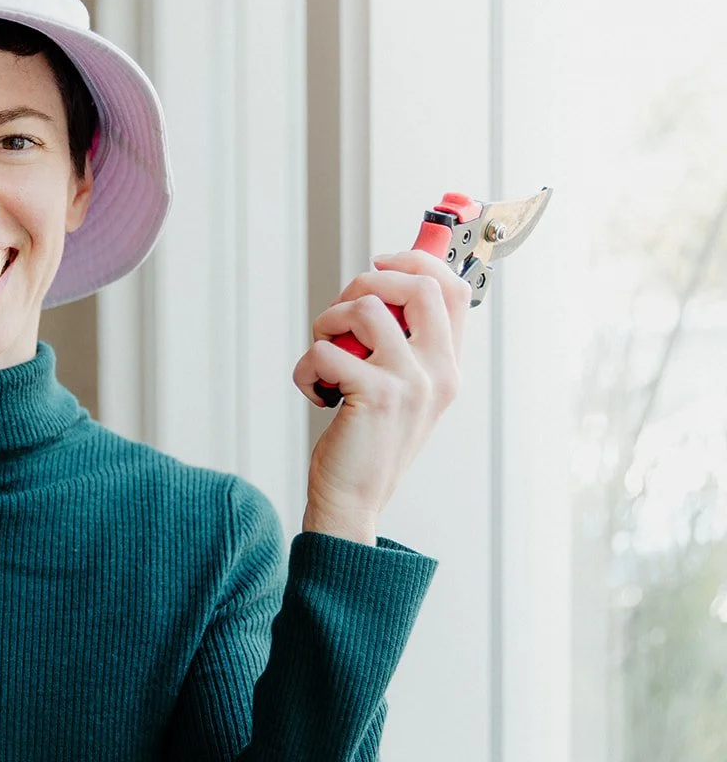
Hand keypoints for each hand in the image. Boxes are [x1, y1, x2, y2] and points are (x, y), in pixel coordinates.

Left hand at [291, 251, 471, 542]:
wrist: (353, 501)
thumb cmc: (366, 442)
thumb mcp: (398, 390)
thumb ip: (401, 345)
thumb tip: (381, 284)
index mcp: (448, 367)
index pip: (454, 289)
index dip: (418, 259)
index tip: (380, 260)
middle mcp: (439, 371)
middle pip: (417, 284)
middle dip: (365, 281)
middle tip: (340, 316)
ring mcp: (411, 383)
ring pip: (365, 307)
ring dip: (327, 323)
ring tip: (322, 357)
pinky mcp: (377, 395)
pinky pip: (328, 349)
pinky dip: (307, 366)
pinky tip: (314, 391)